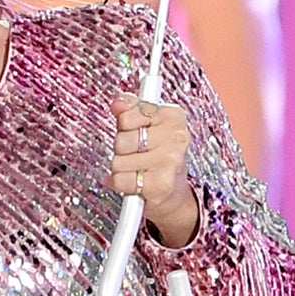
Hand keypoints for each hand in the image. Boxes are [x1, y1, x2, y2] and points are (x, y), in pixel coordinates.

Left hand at [107, 93, 198, 247]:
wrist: (173, 192)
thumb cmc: (157, 154)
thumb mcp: (146, 124)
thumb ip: (129, 109)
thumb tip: (117, 103)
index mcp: (174, 116)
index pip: (127, 115)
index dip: (124, 126)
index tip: (135, 132)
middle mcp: (177, 137)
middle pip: (121, 139)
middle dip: (122, 149)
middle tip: (137, 155)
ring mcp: (170, 160)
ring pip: (118, 161)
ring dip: (121, 168)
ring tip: (137, 169)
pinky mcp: (160, 184)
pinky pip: (120, 180)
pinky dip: (119, 183)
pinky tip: (133, 183)